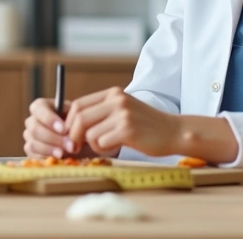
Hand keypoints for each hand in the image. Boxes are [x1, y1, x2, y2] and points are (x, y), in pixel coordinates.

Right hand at [23, 98, 93, 158]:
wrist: (79, 139)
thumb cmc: (77, 124)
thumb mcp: (78, 117)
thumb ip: (72, 119)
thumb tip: (68, 128)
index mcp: (41, 106)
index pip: (39, 109)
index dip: (50, 119)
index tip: (64, 129)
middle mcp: (32, 120)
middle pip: (35, 128)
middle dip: (53, 138)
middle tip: (70, 145)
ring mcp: (29, 136)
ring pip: (33, 143)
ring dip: (50, 149)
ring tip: (65, 153)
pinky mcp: (30, 150)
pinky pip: (33, 155)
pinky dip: (46, 157)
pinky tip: (58, 158)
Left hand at [64, 88, 181, 157]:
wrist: (174, 132)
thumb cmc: (146, 127)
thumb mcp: (123, 112)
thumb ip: (101, 114)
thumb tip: (70, 128)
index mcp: (113, 94)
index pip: (78, 105)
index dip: (68, 123)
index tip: (68, 136)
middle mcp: (116, 100)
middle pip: (79, 118)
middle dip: (72, 136)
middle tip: (74, 148)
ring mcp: (122, 114)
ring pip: (89, 133)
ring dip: (93, 145)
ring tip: (108, 146)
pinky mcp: (127, 129)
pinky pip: (101, 142)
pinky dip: (104, 149)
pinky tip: (117, 147)